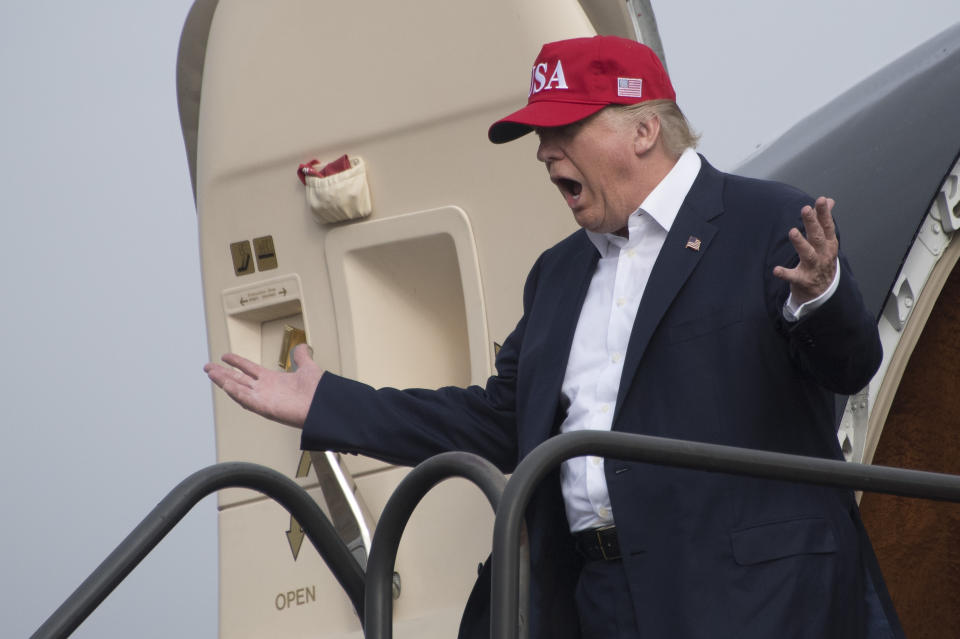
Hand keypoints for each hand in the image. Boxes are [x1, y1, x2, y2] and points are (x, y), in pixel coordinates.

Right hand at [203, 343, 322, 427]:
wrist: (325, 405)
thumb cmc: (319, 392)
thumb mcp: (308, 368)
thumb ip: (302, 357)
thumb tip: (301, 347)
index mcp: (273, 381)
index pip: (249, 369)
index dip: (237, 362)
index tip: (225, 357)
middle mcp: (266, 390)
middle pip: (238, 379)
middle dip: (222, 373)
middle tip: (207, 366)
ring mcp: (264, 399)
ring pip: (238, 389)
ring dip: (224, 381)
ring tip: (211, 373)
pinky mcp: (266, 408)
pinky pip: (247, 399)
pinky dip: (235, 392)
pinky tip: (225, 384)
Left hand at [773, 196, 838, 304]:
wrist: (824, 293)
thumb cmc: (823, 262)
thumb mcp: (827, 242)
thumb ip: (824, 220)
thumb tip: (829, 200)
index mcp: (829, 244)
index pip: (827, 226)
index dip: (824, 213)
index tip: (821, 200)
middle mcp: (823, 255)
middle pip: (817, 237)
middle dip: (812, 222)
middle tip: (805, 209)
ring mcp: (814, 268)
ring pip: (808, 254)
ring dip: (800, 243)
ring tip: (792, 232)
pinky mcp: (803, 280)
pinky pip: (793, 277)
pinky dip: (785, 273)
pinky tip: (776, 270)